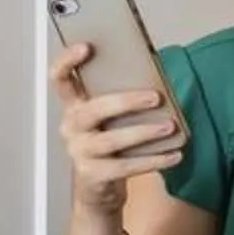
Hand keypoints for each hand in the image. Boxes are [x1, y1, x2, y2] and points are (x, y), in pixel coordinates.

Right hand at [51, 42, 185, 212]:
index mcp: (73, 106)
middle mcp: (71, 127)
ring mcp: (79, 151)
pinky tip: (174, 155)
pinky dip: (153, 161)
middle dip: (126, 102)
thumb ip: (119, 99)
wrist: (98, 188)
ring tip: (170, 126)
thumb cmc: (109, 144)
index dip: (67, 61)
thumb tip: (156, 77)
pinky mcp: (93, 175)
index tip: (86, 46)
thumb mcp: (109, 120)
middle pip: (93, 109)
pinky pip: (126, 167)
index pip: (60, 78)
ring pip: (112, 140)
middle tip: (156, 97)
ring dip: (144, 133)